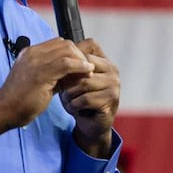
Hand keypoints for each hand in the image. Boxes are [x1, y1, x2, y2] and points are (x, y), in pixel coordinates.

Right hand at [0, 38, 94, 149]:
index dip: (72, 52)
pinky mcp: (41, 73)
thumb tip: (72, 74)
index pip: (57, 43)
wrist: (3, 111)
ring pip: (67, 50)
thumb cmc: (19, 101)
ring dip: (82, 60)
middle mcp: (32, 53)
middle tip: (88, 68)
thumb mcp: (38, 82)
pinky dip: (80, 66)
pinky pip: (67, 63)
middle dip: (79, 54)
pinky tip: (87, 73)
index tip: (81, 64)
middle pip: (64, 44)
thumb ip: (53, 75)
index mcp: (29, 53)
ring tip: (89, 71)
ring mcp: (36, 61)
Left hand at [59, 38, 119, 157]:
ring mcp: (114, 86)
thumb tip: (58, 50)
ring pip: (83, 83)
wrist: (90, 124)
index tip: (61, 71)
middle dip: (68, 78)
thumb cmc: (80, 97)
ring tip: (67, 99)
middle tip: (61, 88)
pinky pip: (85, 99)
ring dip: (69, 93)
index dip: (71, 59)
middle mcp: (113, 71)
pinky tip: (72, 108)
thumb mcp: (74, 78)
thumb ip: (71, 64)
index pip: (88, 48)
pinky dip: (73, 105)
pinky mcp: (111, 102)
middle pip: (83, 66)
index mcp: (105, 61)